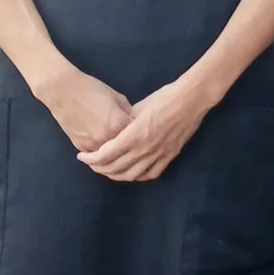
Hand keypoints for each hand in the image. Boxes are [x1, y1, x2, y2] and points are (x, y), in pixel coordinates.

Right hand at [33, 68, 132, 152]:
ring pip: (110, 155)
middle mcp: (108, 138)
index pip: (138, 135)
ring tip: (117, 145)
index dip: (140, 132)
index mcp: (120, 124)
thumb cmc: (91, 89)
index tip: (142, 130)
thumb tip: (134, 123)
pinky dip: (101, 151)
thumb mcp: (118, 98)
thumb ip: (128, 113)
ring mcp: (93, 145)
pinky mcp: (81, 147)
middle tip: (131, 140)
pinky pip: (96, 155)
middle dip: (129, 144)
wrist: (63, 91)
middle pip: (125, 148)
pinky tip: (103, 144)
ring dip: (115, 151)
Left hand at [77, 79, 212, 181]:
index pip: (105, 155)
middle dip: (99, 168)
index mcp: (134, 136)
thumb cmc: (164, 98)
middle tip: (91, 163)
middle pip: (115, 168)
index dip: (90, 158)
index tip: (82, 156)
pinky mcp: (170, 156)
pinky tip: (132, 173)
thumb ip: (124, 123)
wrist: (191, 100)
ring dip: (116, 175)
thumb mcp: (138, 107)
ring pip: (131, 175)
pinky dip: (138, 177)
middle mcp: (144, 149)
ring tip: (108, 170)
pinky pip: (151, 173)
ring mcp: (158, 155)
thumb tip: (112, 131)